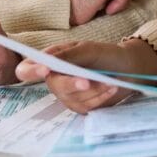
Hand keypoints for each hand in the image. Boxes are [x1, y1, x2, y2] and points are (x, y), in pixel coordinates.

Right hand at [16, 41, 142, 113]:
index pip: (27, 69)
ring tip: (109, 80)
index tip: (45, 70)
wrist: (129, 69)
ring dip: (93, 90)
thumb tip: (46, 61)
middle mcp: (56, 78)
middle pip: (54, 87)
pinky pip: (85, 107)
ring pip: (71, 99)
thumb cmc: (106, 54)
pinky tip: (111, 88)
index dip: (31, 71)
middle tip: (88, 81)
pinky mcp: (80, 106)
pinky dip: (99, 98)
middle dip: (72, 84)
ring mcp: (67, 95)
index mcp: (52, 60)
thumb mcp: (88, 49)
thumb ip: (68, 56)